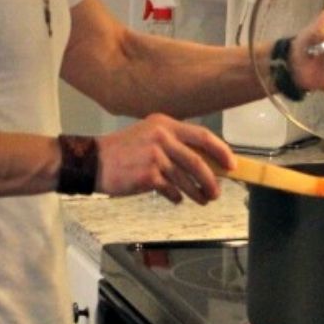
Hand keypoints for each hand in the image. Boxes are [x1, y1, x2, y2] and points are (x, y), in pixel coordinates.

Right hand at [96, 114, 235, 203]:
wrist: (92, 161)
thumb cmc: (122, 150)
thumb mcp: (148, 135)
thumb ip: (173, 143)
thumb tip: (202, 162)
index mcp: (165, 123)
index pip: (203, 135)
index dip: (221, 151)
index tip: (231, 164)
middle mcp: (162, 137)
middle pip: (198, 161)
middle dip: (211, 179)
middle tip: (217, 191)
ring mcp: (155, 156)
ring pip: (186, 179)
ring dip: (197, 193)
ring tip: (203, 199)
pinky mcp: (148, 175)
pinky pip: (171, 190)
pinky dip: (176, 197)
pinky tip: (176, 199)